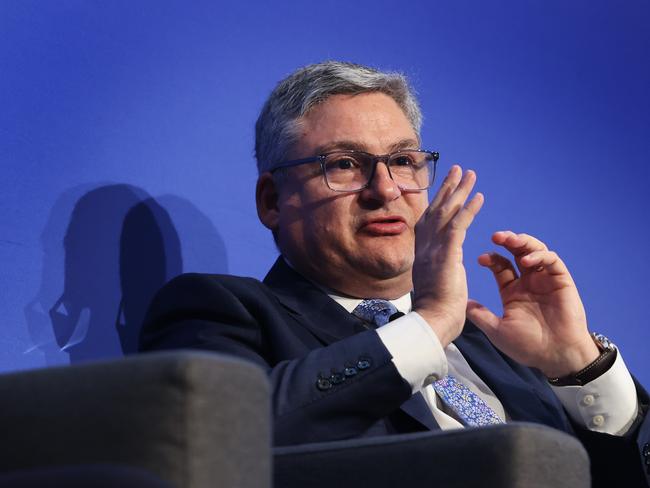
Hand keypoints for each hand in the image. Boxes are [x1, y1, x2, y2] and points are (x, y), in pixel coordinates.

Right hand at [413, 165, 483, 346]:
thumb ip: (439, 270)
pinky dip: (468, 210)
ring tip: (470, 174)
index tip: (446, 188)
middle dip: (447, 188)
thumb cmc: (436, 313)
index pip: (429, 222)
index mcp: (423, 254)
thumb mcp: (435, 285)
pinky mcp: (446, 255)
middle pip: (436, 210)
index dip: (438, 203)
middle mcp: (425, 247)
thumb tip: (444, 267)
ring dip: (459, 191)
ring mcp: (434, 250)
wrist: (432, 323)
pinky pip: (458, 226)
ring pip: (446, 213)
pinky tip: (478, 196)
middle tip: (457, 169)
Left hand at [466, 231, 598, 377]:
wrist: (556, 357)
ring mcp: (545, 280)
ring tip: (511, 241)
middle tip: (496, 236)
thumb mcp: (497, 331)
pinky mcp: (561, 281)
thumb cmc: (528, 346)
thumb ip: (480, 315)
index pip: (500, 266)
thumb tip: (461, 303)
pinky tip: (527, 261)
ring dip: (523, 242)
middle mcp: (528, 282)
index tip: (480, 258)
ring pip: (535, 251)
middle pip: (517, 253)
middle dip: (507, 241)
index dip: (492, 259)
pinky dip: (540, 256)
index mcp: (512, 291)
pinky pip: (552, 261)